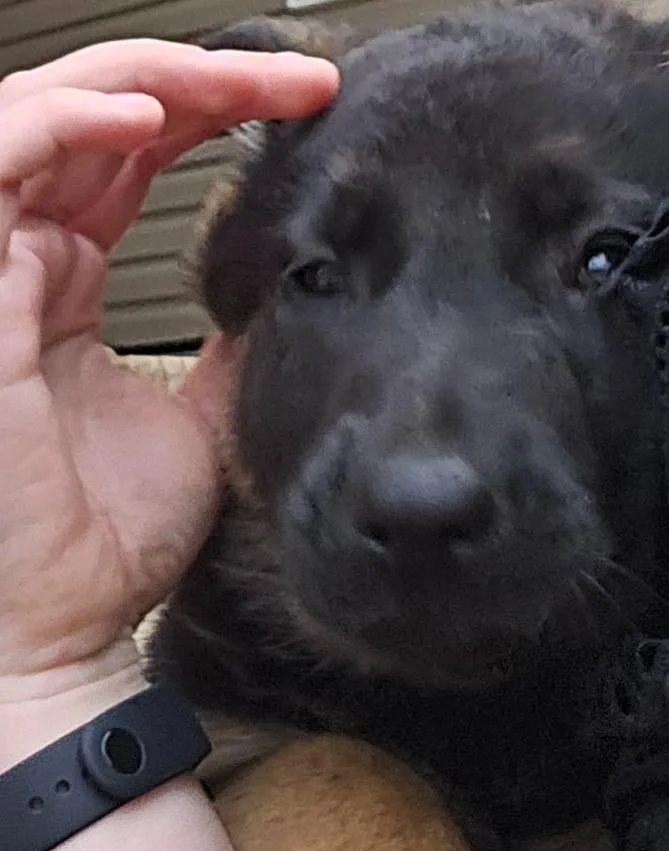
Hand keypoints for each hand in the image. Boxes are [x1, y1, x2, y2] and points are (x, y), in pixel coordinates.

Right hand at [0, 40, 337, 692]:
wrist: (61, 623)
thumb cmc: (106, 539)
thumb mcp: (197, 423)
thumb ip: (225, 351)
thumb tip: (282, 299)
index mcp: (66, 279)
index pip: (130, 157)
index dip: (211, 117)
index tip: (311, 114)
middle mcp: (20, 255)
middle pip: (99, 116)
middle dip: (204, 82)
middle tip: (303, 80)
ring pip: (46, 113)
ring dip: (149, 80)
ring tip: (243, 83)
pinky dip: (66, 124)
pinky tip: (148, 117)